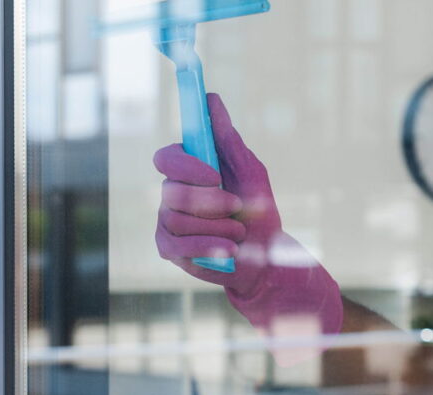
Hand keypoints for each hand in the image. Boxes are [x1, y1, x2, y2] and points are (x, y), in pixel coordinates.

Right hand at [154, 93, 282, 297]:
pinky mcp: (169, 248)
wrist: (266, 257)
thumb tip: (211, 99)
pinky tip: (230, 250)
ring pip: (176, 219)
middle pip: (171, 191)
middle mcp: (172, 193)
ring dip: (218, 227)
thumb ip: (228, 140)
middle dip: (210, 202)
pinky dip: (209, 247)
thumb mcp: (251, 173)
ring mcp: (167, 221)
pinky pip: (178, 245)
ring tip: (239, 233)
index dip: (186, 166)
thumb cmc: (259, 211)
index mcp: (189, 170)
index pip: (166, 158)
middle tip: (237, 207)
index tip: (214, 175)